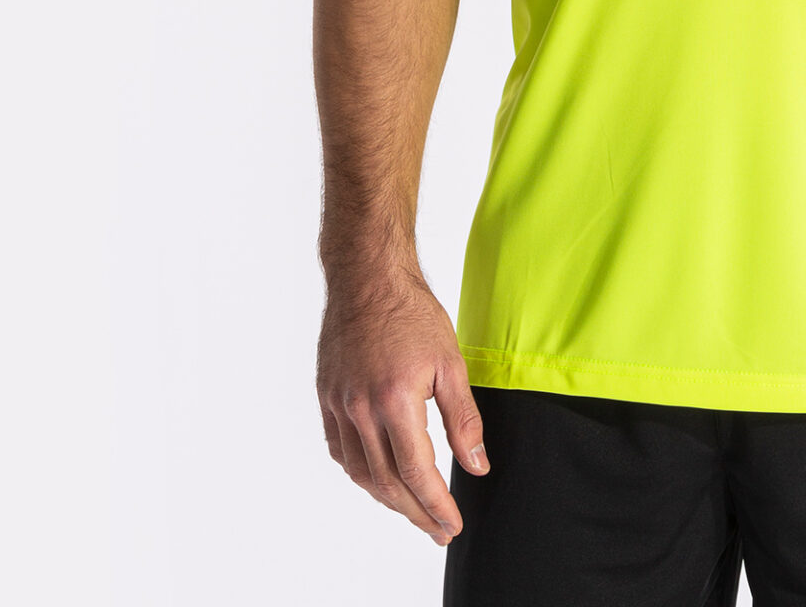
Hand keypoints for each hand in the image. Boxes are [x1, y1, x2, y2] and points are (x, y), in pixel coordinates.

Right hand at [316, 270, 488, 545]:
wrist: (367, 277)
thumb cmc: (412, 312)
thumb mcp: (451, 362)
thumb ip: (464, 419)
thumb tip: (477, 465)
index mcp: (395, 400)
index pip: (418, 472)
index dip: (436, 505)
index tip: (452, 525)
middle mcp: (361, 409)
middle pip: (388, 482)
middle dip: (416, 513)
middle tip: (439, 529)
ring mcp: (339, 406)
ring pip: (361, 473)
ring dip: (389, 499)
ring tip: (415, 510)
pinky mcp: (327, 398)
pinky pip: (341, 451)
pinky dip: (362, 473)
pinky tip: (379, 479)